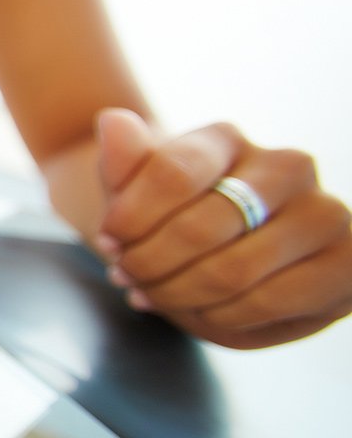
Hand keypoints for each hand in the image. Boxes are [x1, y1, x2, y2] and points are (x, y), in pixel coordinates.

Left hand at [93, 108, 351, 347]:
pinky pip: (271, 300)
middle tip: (128, 278)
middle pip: (200, 228)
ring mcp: (323, 213)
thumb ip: (122, 162)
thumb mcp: (131, 192)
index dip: (129, 219)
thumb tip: (112, 122)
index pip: (172, 173)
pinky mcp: (345, 262)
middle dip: (150, 265)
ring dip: (180, 294)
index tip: (110, 241)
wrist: (213, 259)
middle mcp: (286, 166)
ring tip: (157, 296)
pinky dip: (223, 316)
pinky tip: (203, 311)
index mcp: (228, 139)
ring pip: (234, 270)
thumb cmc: (167, 218)